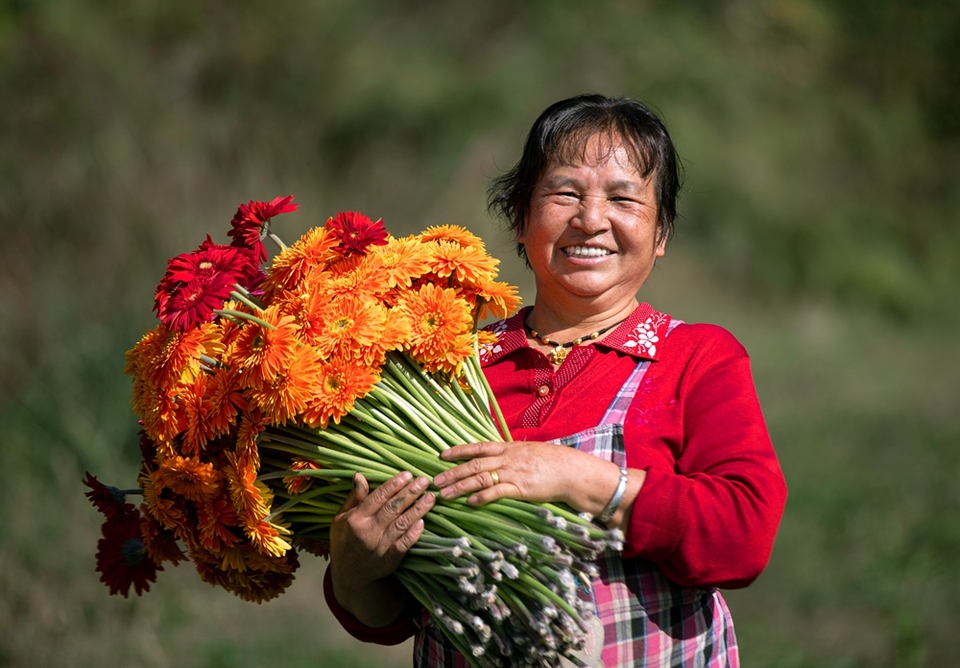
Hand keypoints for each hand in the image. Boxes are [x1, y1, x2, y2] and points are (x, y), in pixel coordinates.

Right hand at [329, 471, 434, 595]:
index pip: (378, 498)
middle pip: (392, 509)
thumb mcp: (341, 518)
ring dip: (417, 510)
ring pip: (401, 524)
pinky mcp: (389, 560)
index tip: (407, 475)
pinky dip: (413, 534)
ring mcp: (379, 547)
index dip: (393, 485)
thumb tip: (360, 475)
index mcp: (356, 519)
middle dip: (410, 493)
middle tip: (424, 481)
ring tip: (430, 497)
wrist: (348, 574)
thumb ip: (354, 498)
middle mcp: (368, 532)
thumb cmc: (345, 541)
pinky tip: (423, 522)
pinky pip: (403, 545)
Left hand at [434, 441, 614, 509]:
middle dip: (452, 472)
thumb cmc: (555, 462)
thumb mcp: (531, 452)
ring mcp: (513, 472)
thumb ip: (514, 455)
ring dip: (460, 486)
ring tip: (444, 494)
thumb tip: (501, 458)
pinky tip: (469, 502)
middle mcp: (507, 458)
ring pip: (480, 478)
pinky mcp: (520, 488)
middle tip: (434, 480)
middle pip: (473, 464)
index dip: (459, 451)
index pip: (478, 447)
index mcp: (509, 447)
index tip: (442, 455)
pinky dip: (481, 496)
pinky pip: (496, 492)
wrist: (572, 471)